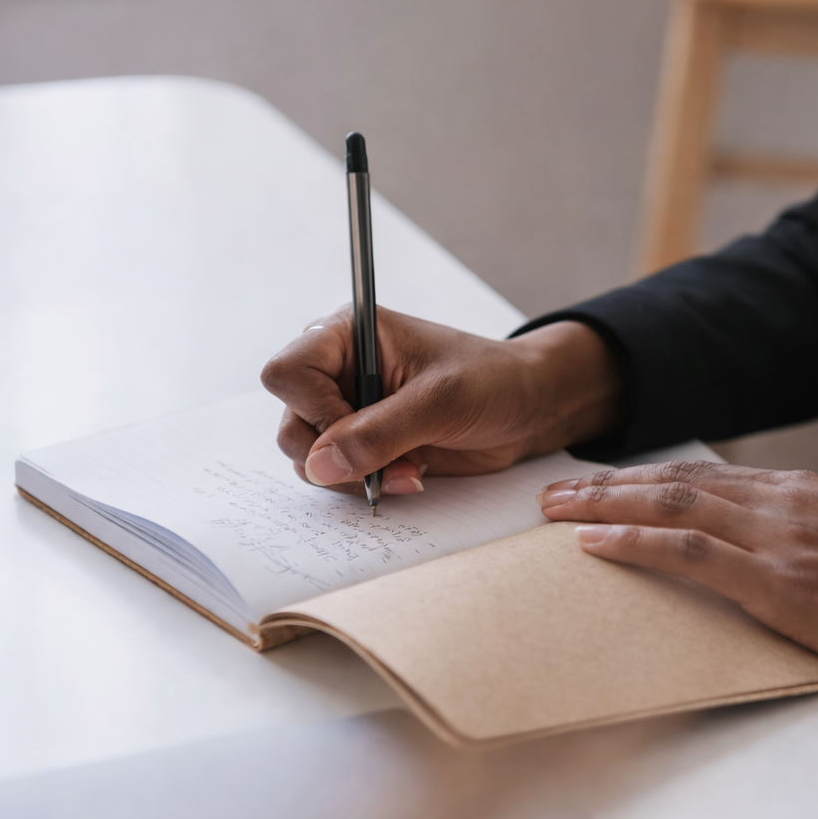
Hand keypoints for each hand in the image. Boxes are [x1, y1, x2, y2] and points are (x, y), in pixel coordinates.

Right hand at [260, 306, 624, 496]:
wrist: (529, 408)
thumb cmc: (492, 382)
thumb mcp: (439, 402)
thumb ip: (378, 433)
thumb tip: (319, 465)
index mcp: (347, 335)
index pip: (288, 372)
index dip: (313, 410)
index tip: (356, 429)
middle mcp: (339, 371)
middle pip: (291, 422)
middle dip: (335, 455)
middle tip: (388, 462)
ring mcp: (349, 410)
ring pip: (309, 457)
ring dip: (354, 475)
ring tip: (407, 470)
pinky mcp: (365, 444)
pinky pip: (337, 475)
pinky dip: (366, 484)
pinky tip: (408, 474)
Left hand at [537, 461, 817, 709]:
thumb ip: (805, 544)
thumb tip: (761, 561)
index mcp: (800, 496)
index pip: (702, 478)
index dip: (641, 480)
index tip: (598, 486)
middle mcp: (784, 505)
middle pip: (673, 481)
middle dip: (605, 485)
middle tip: (551, 492)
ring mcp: (782, 540)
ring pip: (671, 505)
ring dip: (602, 505)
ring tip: (553, 510)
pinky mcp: (784, 583)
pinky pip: (692, 553)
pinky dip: (636, 543)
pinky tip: (596, 545)